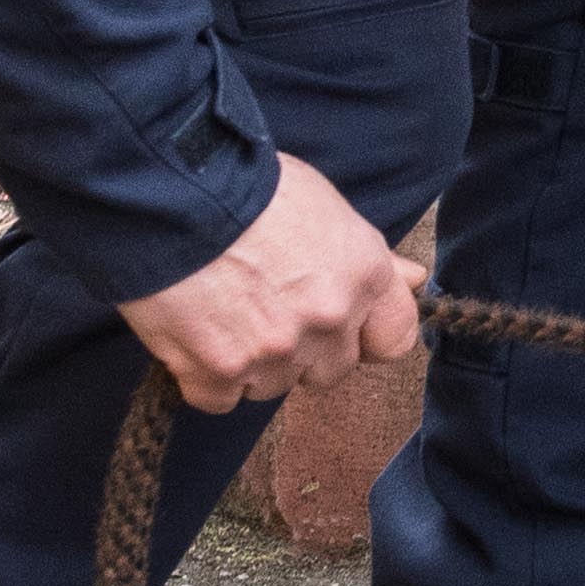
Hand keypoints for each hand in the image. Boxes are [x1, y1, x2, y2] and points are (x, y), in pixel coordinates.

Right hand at [117, 153, 422, 412]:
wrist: (171, 192)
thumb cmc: (249, 186)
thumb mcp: (323, 205)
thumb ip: (367, 255)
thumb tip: (413, 279)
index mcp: (363, 276)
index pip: (394, 339)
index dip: (365, 335)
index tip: (343, 326)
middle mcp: (328, 320)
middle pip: (330, 370)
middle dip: (303, 350)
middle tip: (264, 308)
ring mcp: (275, 352)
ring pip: (273, 386)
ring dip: (251, 364)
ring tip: (222, 312)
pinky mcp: (219, 373)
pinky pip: (221, 399)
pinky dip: (205, 377)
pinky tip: (193, 334)